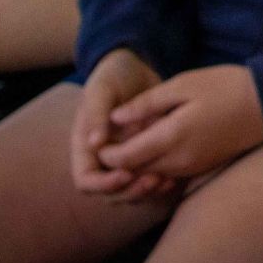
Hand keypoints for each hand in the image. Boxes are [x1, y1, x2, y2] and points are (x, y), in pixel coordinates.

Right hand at [73, 48, 177, 203]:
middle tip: (153, 181)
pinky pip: (149, 180)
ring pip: (131, 192)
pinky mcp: (145, 157)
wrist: (135, 68)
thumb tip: (94, 144)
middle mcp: (103, 159)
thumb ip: (96, 114)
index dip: (103, 184)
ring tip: (167, 181)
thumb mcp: (101, 90)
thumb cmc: (112, 77)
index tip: (125, 174)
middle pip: (110, 193)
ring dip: (147, 192)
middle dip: (130, 192)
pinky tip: (177, 178)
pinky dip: (161, 185)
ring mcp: (124, 160)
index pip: (86, 180)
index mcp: (85, 148)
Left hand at [95, 63, 262, 188]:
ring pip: (151, 175)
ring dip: (138, 163)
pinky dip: (156, 164)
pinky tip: (158, 144)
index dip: (107, 153)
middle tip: (113, 139)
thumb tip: (115, 118)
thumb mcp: (184, 84)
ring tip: (135, 139)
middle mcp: (180, 160)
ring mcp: (193, 168)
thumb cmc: (227, 87)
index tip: (103, 137)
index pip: (124, 158)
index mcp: (172, 137)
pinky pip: (169, 174)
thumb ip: (146, 103)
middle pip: (135, 171)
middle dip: (119, 160)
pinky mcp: (202, 169)